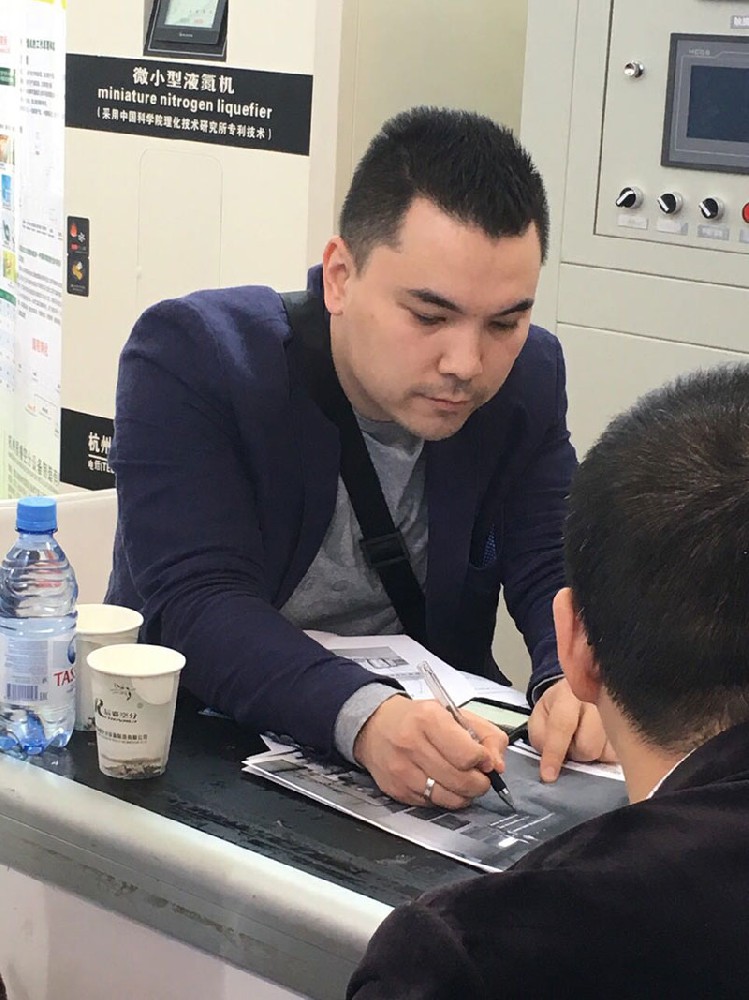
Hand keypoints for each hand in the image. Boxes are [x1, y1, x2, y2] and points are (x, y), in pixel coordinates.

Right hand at [353, 695, 507, 808]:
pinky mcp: (396, 790)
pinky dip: (444, 798)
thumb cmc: (418, 718)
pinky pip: (432, 804)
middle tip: (481, 777)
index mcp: (429, 719)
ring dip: (464, 794)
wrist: (375, 725)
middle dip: (480, 783)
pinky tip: (442, 784)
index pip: (468, 754)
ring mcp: (402, 770)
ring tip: (464, 783)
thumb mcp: (454, 714)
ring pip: (448, 798)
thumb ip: (486, 734)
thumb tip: (498, 765)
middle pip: (461, 780)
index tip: (485, 760)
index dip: (484, 761)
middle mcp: (412, 744)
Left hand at [528, 678, 616, 782]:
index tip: (548, 775)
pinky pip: (615, 756)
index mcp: (568, 693)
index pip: (562, 726)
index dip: (554, 752)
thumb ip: (540, 736)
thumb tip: (549, 757)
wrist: (582, 691)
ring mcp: (616, 713)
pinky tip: (598, 741)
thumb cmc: (558, 708)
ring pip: (602, 754)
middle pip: (587, 746)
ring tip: (584, 738)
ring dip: (589, 753)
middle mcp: (596, 700)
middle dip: (575, 751)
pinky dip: (604, 755)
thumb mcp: (539, 716)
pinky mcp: (629, 729)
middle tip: (570, 741)